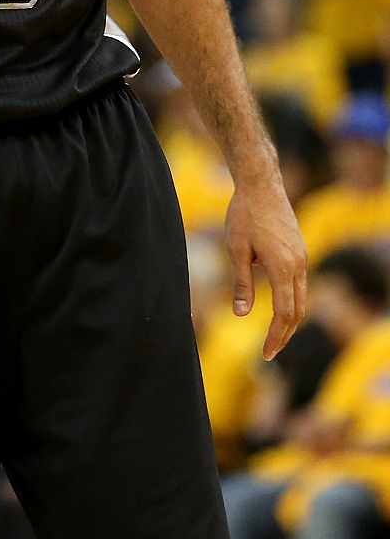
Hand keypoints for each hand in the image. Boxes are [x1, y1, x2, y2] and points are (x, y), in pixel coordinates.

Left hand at [225, 174, 306, 360]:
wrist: (261, 184)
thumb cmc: (244, 214)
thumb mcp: (236, 249)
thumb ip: (241, 283)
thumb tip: (242, 315)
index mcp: (282, 266)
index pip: (284, 313)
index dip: (276, 336)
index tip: (266, 354)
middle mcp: (298, 264)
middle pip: (297, 310)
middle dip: (285, 334)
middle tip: (270, 353)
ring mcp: (302, 257)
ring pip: (301, 298)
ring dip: (289, 319)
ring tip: (274, 336)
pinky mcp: (300, 250)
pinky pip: (299, 283)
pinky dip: (291, 300)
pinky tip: (278, 306)